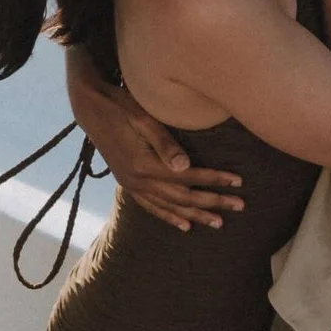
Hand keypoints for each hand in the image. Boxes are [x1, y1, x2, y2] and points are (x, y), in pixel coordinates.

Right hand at [93, 82, 244, 233]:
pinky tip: (185, 225)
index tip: (238, 181)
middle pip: (184, 196)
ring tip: (218, 223)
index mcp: (145, 164)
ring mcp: (131, 185)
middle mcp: (138, 180)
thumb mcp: (142, 118)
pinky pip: (151, 207)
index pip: (189, 176)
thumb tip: (186, 166)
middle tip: (240, 206)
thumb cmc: (120, 105)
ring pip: (170, 206)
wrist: (90, 108)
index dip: (215, 179)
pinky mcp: (127, 183)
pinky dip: (169, 218)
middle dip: (213, 202)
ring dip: (196, 215)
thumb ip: (165, 143)